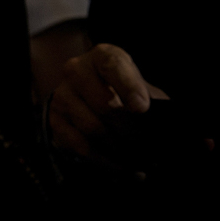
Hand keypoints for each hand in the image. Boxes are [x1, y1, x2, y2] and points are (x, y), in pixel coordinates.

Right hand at [46, 43, 164, 158]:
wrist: (92, 98)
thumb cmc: (125, 93)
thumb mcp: (141, 88)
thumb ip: (152, 101)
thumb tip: (164, 122)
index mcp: (103, 56)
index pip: (112, 65)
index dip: (128, 86)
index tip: (141, 108)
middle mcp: (77, 70)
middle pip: (103, 104)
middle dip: (129, 131)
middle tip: (146, 146)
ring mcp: (63, 95)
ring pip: (92, 128)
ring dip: (118, 149)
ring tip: (136, 159)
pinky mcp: (55, 119)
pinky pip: (80, 145)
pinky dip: (103, 160)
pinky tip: (118, 164)